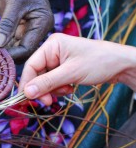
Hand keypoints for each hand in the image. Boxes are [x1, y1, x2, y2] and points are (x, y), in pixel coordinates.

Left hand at [0, 0, 53, 62]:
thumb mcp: (16, 1)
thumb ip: (7, 24)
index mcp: (41, 25)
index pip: (27, 48)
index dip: (11, 54)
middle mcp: (34, 30)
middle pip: (17, 49)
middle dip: (0, 50)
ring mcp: (23, 29)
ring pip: (8, 45)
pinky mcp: (13, 27)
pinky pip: (2, 37)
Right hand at [18, 33, 135, 104]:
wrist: (121, 65)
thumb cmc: (98, 62)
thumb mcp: (71, 73)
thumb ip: (47, 83)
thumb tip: (26, 92)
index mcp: (51, 45)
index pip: (31, 65)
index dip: (27, 82)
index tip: (27, 98)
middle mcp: (52, 51)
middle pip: (37, 74)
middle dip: (43, 88)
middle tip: (49, 101)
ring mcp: (58, 60)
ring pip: (45, 80)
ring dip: (53, 89)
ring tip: (67, 90)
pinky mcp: (64, 68)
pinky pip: (53, 81)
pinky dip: (59, 88)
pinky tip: (70, 88)